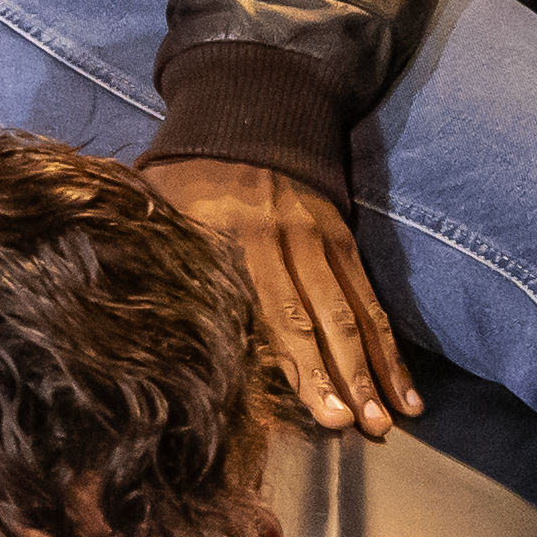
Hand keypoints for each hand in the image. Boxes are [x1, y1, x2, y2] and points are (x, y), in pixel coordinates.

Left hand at [143, 155, 416, 433]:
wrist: (248, 109)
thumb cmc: (186, 174)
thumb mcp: (161, 207)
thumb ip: (159, 259)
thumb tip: (133, 324)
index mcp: (233, 239)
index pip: (271, 312)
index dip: (296, 363)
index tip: (317, 410)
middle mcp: (284, 242)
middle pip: (319, 318)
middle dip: (341, 377)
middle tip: (360, 427)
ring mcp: (320, 241)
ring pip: (351, 313)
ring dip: (373, 370)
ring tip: (388, 419)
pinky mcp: (343, 239)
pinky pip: (369, 298)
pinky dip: (386, 344)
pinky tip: (403, 389)